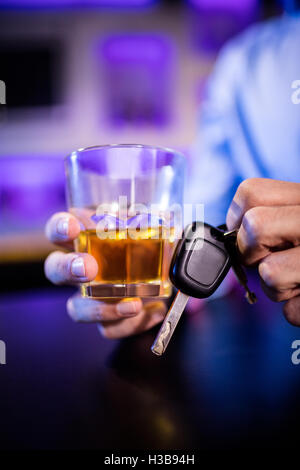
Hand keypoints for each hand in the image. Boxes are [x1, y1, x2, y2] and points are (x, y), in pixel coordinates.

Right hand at [44, 212, 165, 337]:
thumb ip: (150, 224)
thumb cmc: (148, 244)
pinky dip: (132, 324)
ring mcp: (90, 296)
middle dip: (68, 269)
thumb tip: (159, 221)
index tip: (73, 228)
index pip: (58, 229)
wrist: (165, 274)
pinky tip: (154, 311)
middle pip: (55, 270)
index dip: (60, 228)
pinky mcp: (107, 319)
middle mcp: (80, 268)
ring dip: (101, 309)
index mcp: (85, 239)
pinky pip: (109, 329)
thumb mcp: (150, 229)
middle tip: (88, 269)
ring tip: (133, 305)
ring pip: (77, 309)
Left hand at [226, 178, 299, 325]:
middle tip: (272, 258)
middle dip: (252, 252)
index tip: (253, 235)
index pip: (251, 193)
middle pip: (255, 227)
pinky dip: (298, 310)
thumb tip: (230, 237)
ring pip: (270, 274)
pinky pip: (293, 311)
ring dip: (279, 287)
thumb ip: (274, 216)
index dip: (240, 219)